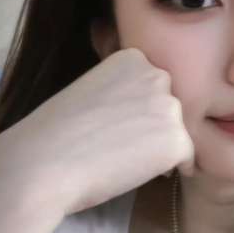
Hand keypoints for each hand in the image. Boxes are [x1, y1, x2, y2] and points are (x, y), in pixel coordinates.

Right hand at [0, 48, 195, 216]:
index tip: (122, 127)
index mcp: (133, 57)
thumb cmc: (56, 134)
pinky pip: (189, 158)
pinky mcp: (177, 140)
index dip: (141, 110)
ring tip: (132, 161)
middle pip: (169, 107)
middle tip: (128, 147)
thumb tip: (139, 110)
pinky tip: (150, 175)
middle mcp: (157, 75)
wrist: (44, 163)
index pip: (153, 87)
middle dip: (156, 127)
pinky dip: (175, 169)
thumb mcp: (91, 92)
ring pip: (180, 132)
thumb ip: (120, 91)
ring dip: (163, 147)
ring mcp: (170, 107)